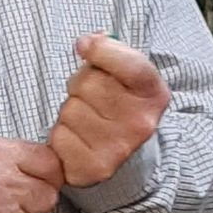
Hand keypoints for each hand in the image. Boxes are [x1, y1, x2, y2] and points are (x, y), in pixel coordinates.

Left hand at [49, 35, 169, 188]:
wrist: (127, 154)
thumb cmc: (120, 104)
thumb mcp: (126, 73)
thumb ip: (110, 49)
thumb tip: (86, 44)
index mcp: (153, 94)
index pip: (128, 63)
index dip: (101, 50)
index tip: (86, 46)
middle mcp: (140, 124)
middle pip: (88, 84)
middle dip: (81, 85)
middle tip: (92, 98)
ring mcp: (118, 149)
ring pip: (70, 111)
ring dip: (70, 112)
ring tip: (86, 120)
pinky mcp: (94, 169)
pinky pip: (59, 138)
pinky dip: (62, 136)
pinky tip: (79, 139)